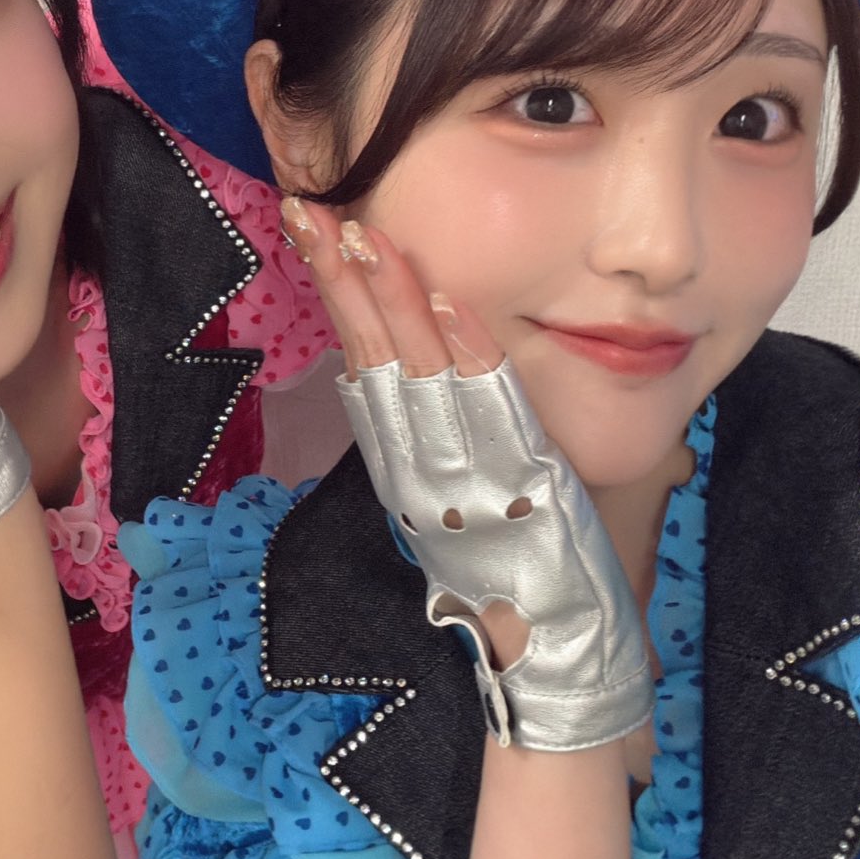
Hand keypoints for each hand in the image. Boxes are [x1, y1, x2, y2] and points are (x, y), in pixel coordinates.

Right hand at [282, 200, 651, 751]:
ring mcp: (467, 465)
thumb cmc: (505, 579)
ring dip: (393, 296)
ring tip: (365, 232)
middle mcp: (420, 463)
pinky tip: (445, 299)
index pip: (359, 360)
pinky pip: (489, 398)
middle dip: (341, 277)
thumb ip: (426, 440)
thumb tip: (397, 372)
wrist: (547, 648)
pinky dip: (465, 346)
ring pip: (421, 366)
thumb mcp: (448, 503)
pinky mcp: (519, 472)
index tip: (314, 232)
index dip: (336, 294)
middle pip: (373, 352)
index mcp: (399, 466)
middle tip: (312, 210)